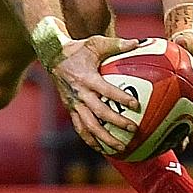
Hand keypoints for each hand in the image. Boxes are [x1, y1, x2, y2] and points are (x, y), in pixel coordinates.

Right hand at [47, 34, 146, 154]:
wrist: (53, 57)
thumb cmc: (78, 49)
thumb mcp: (95, 43)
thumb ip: (116, 44)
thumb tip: (139, 42)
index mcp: (86, 78)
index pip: (105, 90)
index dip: (120, 98)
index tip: (136, 105)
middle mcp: (79, 94)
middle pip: (99, 112)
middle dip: (116, 122)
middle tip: (133, 129)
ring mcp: (73, 104)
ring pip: (88, 126)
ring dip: (104, 138)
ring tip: (120, 147)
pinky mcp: (70, 109)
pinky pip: (80, 128)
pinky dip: (91, 140)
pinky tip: (103, 149)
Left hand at [170, 30, 192, 142]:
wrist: (186, 46)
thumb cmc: (187, 43)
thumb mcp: (188, 40)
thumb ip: (187, 41)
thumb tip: (183, 39)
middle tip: (187, 141)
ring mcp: (191, 100)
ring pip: (188, 120)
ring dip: (182, 134)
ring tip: (173, 147)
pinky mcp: (180, 102)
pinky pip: (175, 116)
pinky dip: (168, 127)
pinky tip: (156, 136)